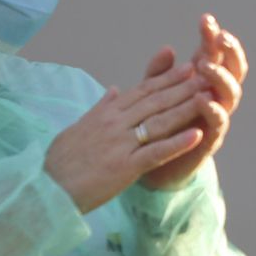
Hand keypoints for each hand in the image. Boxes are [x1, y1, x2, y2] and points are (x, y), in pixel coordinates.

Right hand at [44, 47, 207, 212]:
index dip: (167, 78)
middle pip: (155, 101)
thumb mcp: (78, 127)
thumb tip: (114, 89)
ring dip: (186, 108)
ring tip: (208, 96)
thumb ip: (100, 108)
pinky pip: (156, 153)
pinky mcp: (124, 167)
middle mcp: (115, 124)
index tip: (187, 66)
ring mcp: (121, 144)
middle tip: (207, 74)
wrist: (47, 189)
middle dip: (183, 87)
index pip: (142, 91)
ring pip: (160, 122)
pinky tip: (197, 135)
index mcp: (106, 114)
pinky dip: (177, 143)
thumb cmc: (60, 162)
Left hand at [142, 14, 248, 189]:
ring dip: (221, 77)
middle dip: (229, 51)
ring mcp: (216, 116)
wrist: (153, 166)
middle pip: (233, 68)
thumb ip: (159, 74)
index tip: (205, 18)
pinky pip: (219, 122)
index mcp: (203, 82)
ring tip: (207, 66)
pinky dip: (213, 110)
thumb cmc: (157, 126)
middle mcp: (215, 96)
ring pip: (231, 93)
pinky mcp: (211, 139)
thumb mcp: (153, 96)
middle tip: (220, 37)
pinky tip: (203, 99)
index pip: (214, 53)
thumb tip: (167, 48)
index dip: (212, 36)